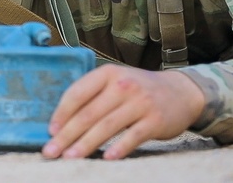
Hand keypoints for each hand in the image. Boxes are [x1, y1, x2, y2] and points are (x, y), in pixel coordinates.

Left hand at [42, 64, 205, 159]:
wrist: (181, 92)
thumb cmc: (139, 89)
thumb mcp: (116, 81)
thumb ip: (93, 95)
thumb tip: (63, 123)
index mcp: (108, 74)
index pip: (77, 93)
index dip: (61, 113)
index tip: (50, 131)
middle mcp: (123, 85)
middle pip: (88, 113)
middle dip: (67, 135)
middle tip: (51, 151)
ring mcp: (140, 102)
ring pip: (106, 126)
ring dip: (86, 144)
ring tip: (70, 158)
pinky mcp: (155, 121)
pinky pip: (133, 137)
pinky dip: (118, 148)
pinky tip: (105, 159)